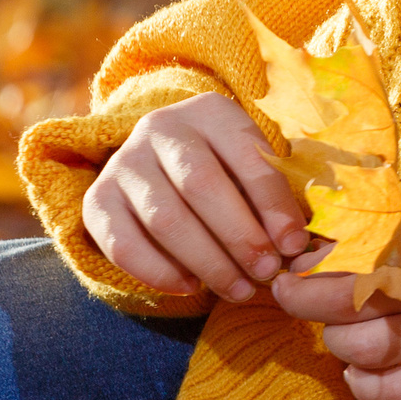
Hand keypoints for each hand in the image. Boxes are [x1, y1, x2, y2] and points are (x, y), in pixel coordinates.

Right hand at [81, 92, 310, 302]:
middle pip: (200, 184)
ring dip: (207, 261)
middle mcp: (160, 127)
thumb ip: (276, 198)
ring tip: (238, 289)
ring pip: (165, 217)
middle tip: (266, 272)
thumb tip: (302, 246)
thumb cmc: (226, 173)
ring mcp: (124, 162)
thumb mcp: (253, 167)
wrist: (160, 168)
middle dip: (239, 235)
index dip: (272, 203)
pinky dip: (159, 272)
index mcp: (209, 110)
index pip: (245, 154)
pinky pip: (124, 244)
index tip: (293, 244)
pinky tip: (191, 287)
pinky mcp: (98, 199)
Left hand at [269, 192, 400, 399]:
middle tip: (287, 294)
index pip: (351, 249)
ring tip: (335, 330)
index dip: (311, 261)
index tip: (294, 264)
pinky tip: (357, 371)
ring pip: (365, 348)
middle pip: (347, 299)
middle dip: (302, 298)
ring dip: (335, 340)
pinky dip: (365, 386)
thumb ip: (384, 229)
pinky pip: (397, 392)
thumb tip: (316, 248)